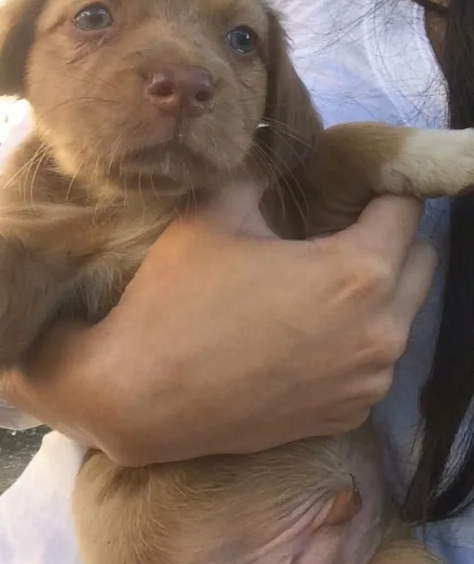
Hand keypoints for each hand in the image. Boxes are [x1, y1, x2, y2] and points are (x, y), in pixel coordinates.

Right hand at [0, 185, 435, 464]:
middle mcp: (382, 332)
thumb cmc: (179, 298)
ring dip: (375, 291)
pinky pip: (372, 363)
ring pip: (400, 317)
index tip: (352, 178)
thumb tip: (275, 148)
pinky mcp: (346, 416)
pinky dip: (353, 340)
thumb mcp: (215, 211)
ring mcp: (367, 383)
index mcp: (358, 273)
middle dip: (390, 236)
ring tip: (315, 281)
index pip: (406, 208)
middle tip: (336, 225)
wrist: (143, 397)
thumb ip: (259, 169)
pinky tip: (301, 333)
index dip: (382, 184)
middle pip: (420, 262)